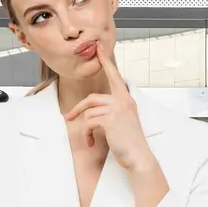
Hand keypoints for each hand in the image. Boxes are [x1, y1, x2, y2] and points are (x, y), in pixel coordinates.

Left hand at [64, 48, 154, 170]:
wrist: (138, 156)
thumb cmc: (130, 142)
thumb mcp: (124, 121)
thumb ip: (113, 111)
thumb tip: (93, 112)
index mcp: (127, 99)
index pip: (114, 77)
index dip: (105, 63)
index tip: (99, 50)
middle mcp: (123, 101)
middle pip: (92, 98)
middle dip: (78, 109)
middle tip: (69, 118)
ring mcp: (117, 109)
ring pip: (89, 113)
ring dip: (85, 128)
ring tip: (89, 139)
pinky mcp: (110, 119)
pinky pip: (89, 122)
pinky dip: (87, 134)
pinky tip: (91, 142)